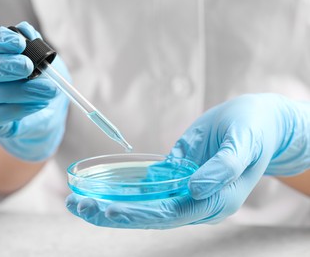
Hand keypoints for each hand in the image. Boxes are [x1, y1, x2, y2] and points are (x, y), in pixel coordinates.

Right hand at [0, 21, 69, 160]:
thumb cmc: (28, 75)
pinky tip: (40, 103)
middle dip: (2, 66)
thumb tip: (29, 34)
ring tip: (47, 89)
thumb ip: (30, 44)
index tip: (20, 43)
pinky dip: (20, 108)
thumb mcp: (32, 56)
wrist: (36, 107)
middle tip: (28, 66)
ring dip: (19, 90)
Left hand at [66, 93, 309, 228]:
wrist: (259, 121)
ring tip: (79, 202)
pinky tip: (99, 190)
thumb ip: (223, 167)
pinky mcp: (178, 176)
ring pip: (145, 205)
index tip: (107, 210)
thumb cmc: (254, 129)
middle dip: (113, 213)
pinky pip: (148, 189)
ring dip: (112, 205)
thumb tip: (195, 188)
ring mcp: (185, 190)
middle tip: (78, 207)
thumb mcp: (244, 142)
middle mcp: (197, 201)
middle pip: (151, 215)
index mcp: (215, 200)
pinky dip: (123, 191)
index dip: (137, 214)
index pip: (169, 214)